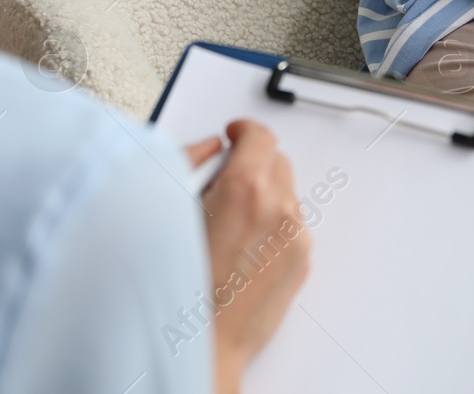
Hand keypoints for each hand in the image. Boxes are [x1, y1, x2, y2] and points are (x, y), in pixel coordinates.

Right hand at [187, 120, 310, 393]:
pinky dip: (272, 226)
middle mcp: (277, 208)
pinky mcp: (302, 260)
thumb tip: (211, 148)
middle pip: (276, 160)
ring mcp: (295, 236)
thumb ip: (191, 161)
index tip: (235, 136)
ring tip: (229, 225)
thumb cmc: (180, 283)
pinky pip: (291, 225)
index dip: (243, 131)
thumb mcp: (171, 206)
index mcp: (244, 188)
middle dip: (252, 164)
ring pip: (285, 194)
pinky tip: (243, 249)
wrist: (203, 341)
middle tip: (224, 183)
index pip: (259, 135)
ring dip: (263, 196)